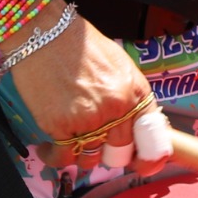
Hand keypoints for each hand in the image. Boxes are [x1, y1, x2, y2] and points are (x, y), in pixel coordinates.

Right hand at [9, 12, 154, 166]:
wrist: (45, 32)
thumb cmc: (80, 45)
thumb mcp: (120, 66)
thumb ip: (129, 97)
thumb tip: (134, 126)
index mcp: (136, 92)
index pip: (152, 139)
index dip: (148, 157)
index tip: (143, 165)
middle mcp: (117, 109)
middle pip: (119, 152)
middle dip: (109, 153)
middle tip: (97, 146)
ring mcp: (89, 119)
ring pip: (91, 158)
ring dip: (81, 153)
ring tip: (71, 138)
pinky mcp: (60, 126)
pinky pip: (63, 157)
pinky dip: (55, 156)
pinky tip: (50, 148)